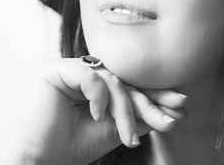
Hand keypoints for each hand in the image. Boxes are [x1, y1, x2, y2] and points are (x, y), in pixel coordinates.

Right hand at [0, 58, 187, 164]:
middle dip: (148, 102)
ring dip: (125, 109)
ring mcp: (69, 68)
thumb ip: (140, 116)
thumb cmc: (73, 146)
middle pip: (123, 80)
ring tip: (129, 136)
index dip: (155, 93)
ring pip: (110, 79)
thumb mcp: (117, 129)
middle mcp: (83, 71)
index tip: (181, 106)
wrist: (42, 161)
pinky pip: (89, 74)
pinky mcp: (54, 69)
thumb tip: (175, 110)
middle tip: (170, 118)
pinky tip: (97, 115)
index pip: (130, 83)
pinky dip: (98, 96)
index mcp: (96, 83)